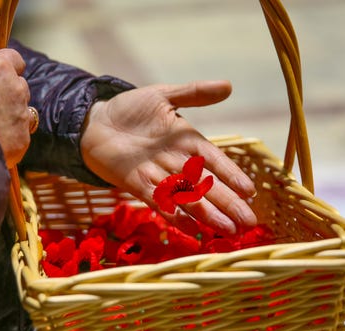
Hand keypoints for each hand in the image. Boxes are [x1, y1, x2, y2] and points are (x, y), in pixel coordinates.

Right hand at [0, 49, 30, 168]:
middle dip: (10, 95)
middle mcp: (16, 89)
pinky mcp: (22, 139)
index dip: (9, 68)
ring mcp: (22, 115)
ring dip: (14, 117)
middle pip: (21, 88)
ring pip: (26, 113)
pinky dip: (11, 140)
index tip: (4, 75)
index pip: (15, 60)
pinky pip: (21, 137)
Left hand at [80, 80, 256, 234]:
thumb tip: (229, 85)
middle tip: (249, 223)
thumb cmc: (130, 109)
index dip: (232, 175)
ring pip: (187, 197)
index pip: (215, 160)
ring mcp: (157, 175)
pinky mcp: (136, 184)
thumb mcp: (162, 96)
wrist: (95, 122)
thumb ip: (193, 93)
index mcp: (187, 141)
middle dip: (227, 203)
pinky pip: (158, 201)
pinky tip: (190, 229)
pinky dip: (173, 214)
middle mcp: (176, 162)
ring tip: (227, 230)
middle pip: (206, 185)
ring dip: (207, 214)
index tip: (250, 191)